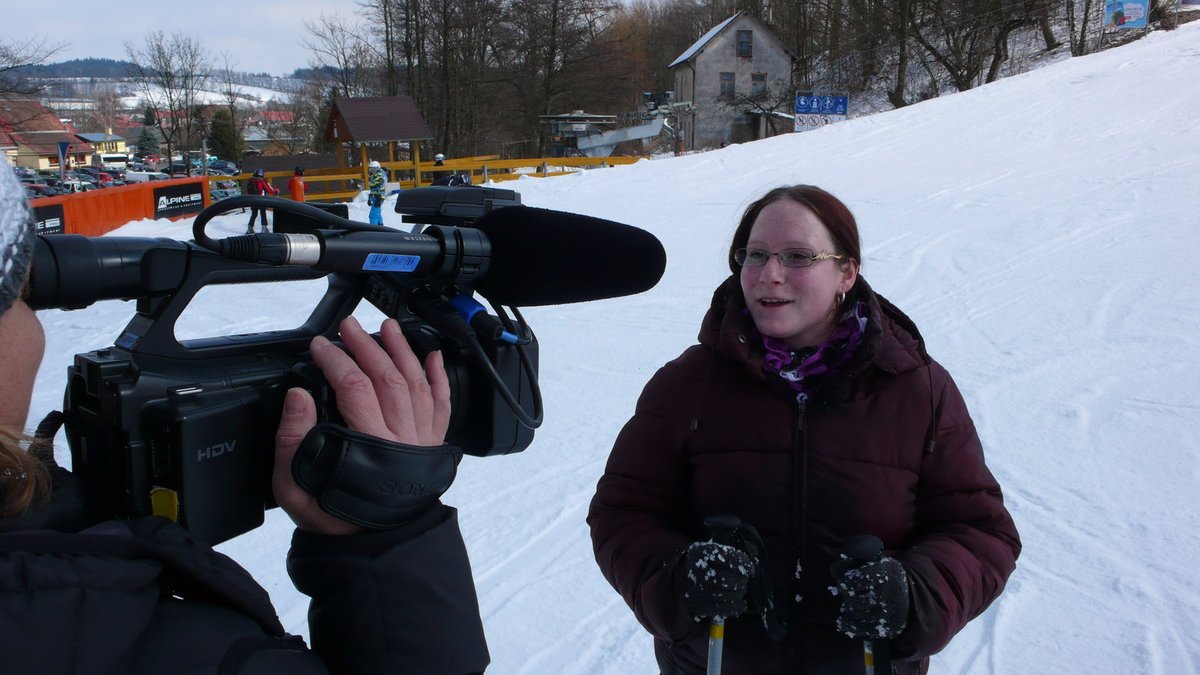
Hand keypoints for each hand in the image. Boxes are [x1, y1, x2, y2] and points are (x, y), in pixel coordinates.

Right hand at [272, 316, 450, 534]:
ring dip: (403, 352)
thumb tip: (297, 397)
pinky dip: (438, 379)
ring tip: (388, 328)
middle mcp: (401, 440)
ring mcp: (421, 441)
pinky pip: (441, 406)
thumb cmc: (333, 514)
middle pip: (388, 379)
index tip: (319, 346)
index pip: (354, 388)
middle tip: (349, 326)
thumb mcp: (295, 487)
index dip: (336, 361)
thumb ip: (292, 441)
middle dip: (367, 346)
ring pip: (417, 385)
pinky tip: (433, 357)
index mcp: (368, 447)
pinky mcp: (432, 445)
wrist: (370, 543)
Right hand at [678, 541, 755, 619]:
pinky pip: (719, 609)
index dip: (741, 565)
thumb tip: (751, 569)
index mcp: (700, 553)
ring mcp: (694, 590)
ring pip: (721, 595)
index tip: (749, 570)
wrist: (686, 574)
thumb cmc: (709, 562)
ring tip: (741, 590)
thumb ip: (736, 556)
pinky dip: (734, 608)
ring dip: (737, 594)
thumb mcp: (719, 551)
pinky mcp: (697, 605)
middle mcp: (695, 571)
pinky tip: (741, 604)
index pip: (725, 558)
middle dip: (739, 581)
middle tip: (744, 580)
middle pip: (722, 579)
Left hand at [831, 556, 909, 638]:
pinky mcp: (889, 629)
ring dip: (849, 608)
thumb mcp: (872, 564)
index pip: (860, 578)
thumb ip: (850, 564)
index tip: (845, 581)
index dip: (846, 580)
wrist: (911, 597)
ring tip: (855, 602)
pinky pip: (860, 629)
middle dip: (847, 595)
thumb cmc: (884, 577)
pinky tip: (845, 618)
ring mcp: (891, 613)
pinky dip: (848, 623)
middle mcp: (891, 594)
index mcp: (888, 572)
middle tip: (850, 592)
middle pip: (854, 599)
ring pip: (855, 613)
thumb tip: (833, 571)